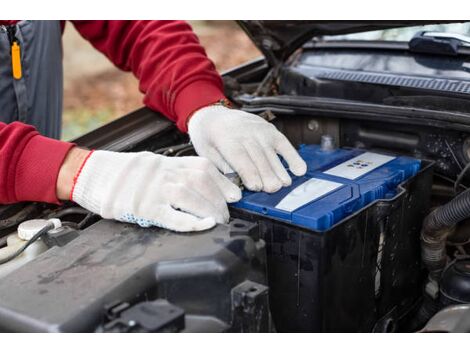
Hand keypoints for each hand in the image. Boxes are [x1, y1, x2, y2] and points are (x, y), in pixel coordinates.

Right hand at [57, 148, 240, 231]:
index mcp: (166, 161)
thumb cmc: (122, 172)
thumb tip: (200, 182)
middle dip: (219, 199)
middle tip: (225, 213)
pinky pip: (171, 216)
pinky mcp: (143, 208)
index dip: (223, 182)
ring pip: (191, 196)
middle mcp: (163, 173)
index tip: (234, 194)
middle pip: (202, 181)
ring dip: (210, 210)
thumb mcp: (152, 163)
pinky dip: (191, 222)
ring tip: (217, 221)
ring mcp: (153, 190)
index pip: (204, 167)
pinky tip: (203, 225)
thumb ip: (174, 170)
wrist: (90, 173)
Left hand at [188, 106, 306, 192]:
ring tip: (285, 184)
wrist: (212, 116)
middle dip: (267, 174)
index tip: (256, 187)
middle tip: (273, 190)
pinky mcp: (270, 130)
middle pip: (258, 156)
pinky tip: (299, 170)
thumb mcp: (206, 153)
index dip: (249, 172)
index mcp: (226, 138)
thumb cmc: (208, 138)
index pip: (240, 157)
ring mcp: (259, 130)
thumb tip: (234, 188)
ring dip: (279, 169)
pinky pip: (284, 144)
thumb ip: (222, 169)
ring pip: (271, 152)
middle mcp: (245, 132)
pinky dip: (293, 157)